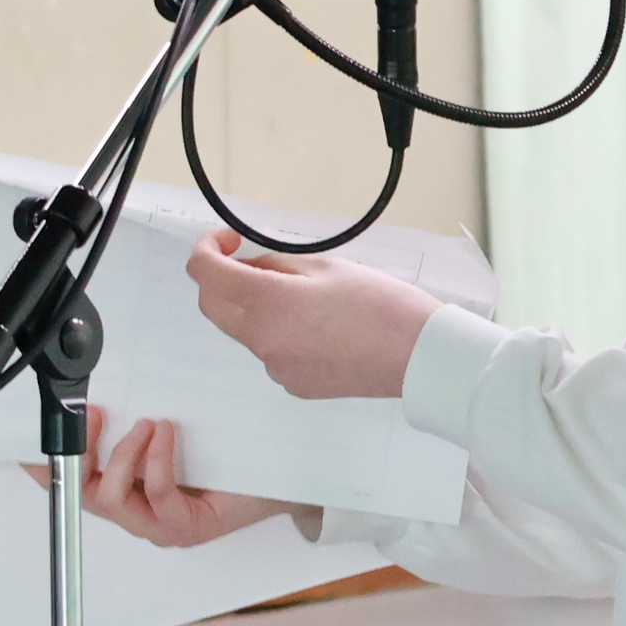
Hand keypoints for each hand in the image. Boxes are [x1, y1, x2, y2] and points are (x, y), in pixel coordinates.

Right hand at [26, 406, 290, 547]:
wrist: (278, 478)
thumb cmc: (223, 458)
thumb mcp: (165, 437)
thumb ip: (132, 425)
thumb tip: (103, 391)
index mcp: (125, 497)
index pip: (71, 487)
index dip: (45, 469)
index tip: (32, 440)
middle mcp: (136, 518)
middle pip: (83, 494)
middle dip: (81, 452)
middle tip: (94, 414)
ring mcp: (160, 527)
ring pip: (113, 499)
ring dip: (124, 455)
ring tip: (146, 424)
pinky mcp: (188, 528)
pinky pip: (158, 494)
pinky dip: (157, 459)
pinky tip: (166, 433)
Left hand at [186, 231, 441, 400]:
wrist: (420, 357)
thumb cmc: (381, 305)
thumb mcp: (325, 267)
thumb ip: (275, 264)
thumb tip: (249, 268)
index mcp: (266, 304)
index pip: (204, 273)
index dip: (208, 249)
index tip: (229, 241)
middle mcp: (261, 340)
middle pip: (213, 306)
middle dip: (222, 281)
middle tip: (257, 264)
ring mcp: (275, 368)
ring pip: (244, 330)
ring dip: (256, 309)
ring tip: (307, 298)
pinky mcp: (293, 385)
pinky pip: (271, 353)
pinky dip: (280, 334)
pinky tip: (320, 328)